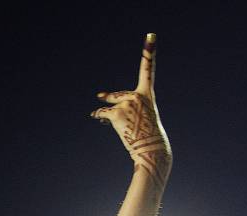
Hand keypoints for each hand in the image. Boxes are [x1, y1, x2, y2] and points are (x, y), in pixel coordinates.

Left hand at [91, 33, 171, 189]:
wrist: (150, 148)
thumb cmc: (147, 135)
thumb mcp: (142, 115)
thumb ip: (129, 106)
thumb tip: (104, 109)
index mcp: (148, 94)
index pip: (148, 69)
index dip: (149, 51)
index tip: (151, 36)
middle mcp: (138, 95)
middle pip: (118, 94)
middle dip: (109, 98)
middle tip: (99, 96)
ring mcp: (127, 103)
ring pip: (110, 105)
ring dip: (105, 111)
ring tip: (97, 115)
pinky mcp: (117, 113)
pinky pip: (102, 113)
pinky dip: (98, 115)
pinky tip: (95, 117)